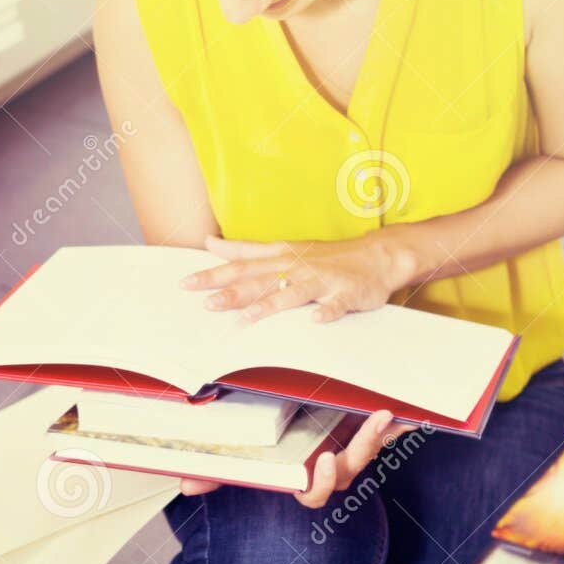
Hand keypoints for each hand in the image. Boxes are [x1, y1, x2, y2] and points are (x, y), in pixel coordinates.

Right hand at [179, 410, 397, 505]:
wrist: (297, 420)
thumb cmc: (268, 443)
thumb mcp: (246, 453)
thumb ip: (220, 471)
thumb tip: (186, 485)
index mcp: (303, 476)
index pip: (313, 495)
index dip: (320, 483)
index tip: (321, 460)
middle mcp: (330, 468)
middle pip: (349, 472)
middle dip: (362, 449)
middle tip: (374, 422)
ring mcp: (349, 450)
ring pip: (367, 452)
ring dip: (379, 435)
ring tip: (386, 411)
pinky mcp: (364, 431)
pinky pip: (386, 434)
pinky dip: (400, 426)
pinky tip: (417, 413)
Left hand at [180, 232, 419, 323]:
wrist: (377, 256)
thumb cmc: (326, 256)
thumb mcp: (282, 248)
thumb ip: (245, 249)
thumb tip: (210, 243)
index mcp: (281, 257)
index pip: (241, 265)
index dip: (214, 274)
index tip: (186, 283)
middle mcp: (297, 266)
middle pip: (261, 279)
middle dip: (234, 292)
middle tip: (207, 303)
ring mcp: (323, 280)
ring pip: (294, 292)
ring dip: (272, 303)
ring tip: (250, 316)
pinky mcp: (347, 293)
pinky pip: (336, 304)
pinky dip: (327, 311)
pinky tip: (316, 319)